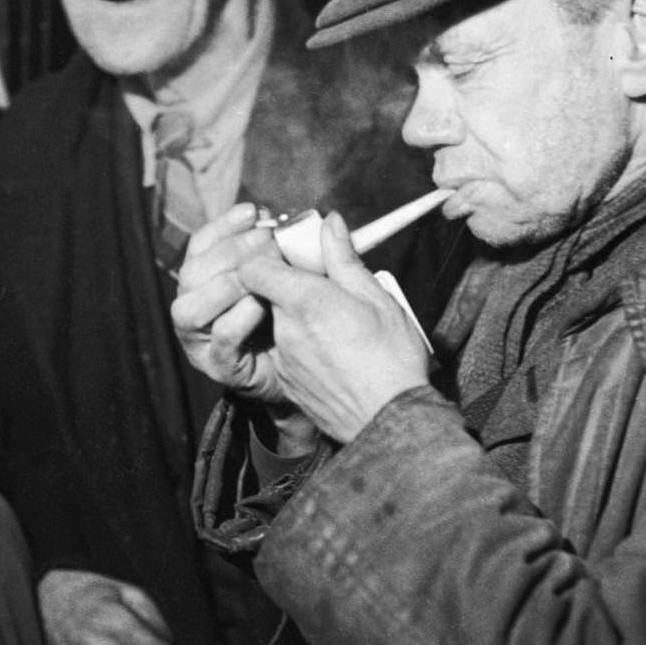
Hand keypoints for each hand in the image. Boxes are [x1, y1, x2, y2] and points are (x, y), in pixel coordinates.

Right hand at [171, 203, 290, 401]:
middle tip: (270, 243)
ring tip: (261, 276)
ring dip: (226, 286)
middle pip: (192, 272)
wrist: (303, 369)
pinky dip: (240, 318)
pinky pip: (221, 337)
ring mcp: (200, 340)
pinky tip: (263, 305)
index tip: (255, 211)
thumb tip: (303, 217)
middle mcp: (193, 307)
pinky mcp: (218, 366)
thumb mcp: (291, 276)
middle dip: (231, 253)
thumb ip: (288, 247)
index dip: (224, 225)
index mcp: (204, 280)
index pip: (200, 244)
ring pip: (190, 307)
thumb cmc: (291, 315)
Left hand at [238, 213, 431, 442]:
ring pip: (278, 324)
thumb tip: (330, 224)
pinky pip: (286, 351)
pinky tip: (331, 350)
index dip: (266, 258)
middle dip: (290, 287)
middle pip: (267, 294)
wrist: (389, 420)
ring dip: (298, 317)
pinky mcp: (287, 381)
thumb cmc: (392, 358)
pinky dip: (301, 345)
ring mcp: (283, 358)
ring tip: (334, 323)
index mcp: (305, 301)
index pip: (253, 268)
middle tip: (324, 288)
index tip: (291, 257)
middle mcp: (285, 329)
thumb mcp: (377, 298)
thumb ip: (343, 259)